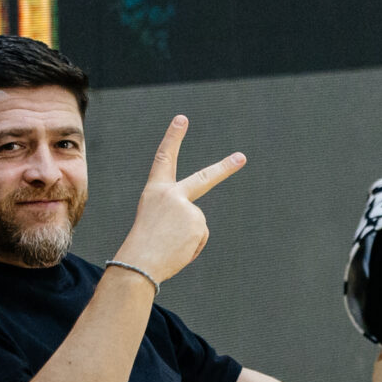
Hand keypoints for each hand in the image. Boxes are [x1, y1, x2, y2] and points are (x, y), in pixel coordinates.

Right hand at [112, 114, 245, 283]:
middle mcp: (173, 195)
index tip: (182, 119)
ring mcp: (189, 209)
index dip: (173, 138)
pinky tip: (176, 251)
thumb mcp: (153, 222)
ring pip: (196, 225)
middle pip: (205, 178)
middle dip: (225, 168)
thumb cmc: (141, 246)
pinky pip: (199, 238)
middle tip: (242, 157)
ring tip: (168, 245)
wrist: (139, 263)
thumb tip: (197, 226)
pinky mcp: (199, 224)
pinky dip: (190, 248)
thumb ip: (175, 215)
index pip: (164, 159)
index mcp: (155, 191)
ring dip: (186, 238)